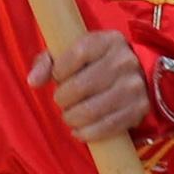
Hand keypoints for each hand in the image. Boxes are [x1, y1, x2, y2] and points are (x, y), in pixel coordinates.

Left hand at [35, 26, 148, 140]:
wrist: (129, 77)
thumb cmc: (91, 65)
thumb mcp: (70, 55)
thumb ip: (47, 63)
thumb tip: (33, 81)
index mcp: (109, 40)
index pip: (79, 52)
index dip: (60, 69)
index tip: (57, 76)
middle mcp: (126, 60)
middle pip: (82, 85)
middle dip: (63, 98)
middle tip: (61, 101)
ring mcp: (135, 86)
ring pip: (92, 110)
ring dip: (73, 117)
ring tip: (70, 116)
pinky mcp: (140, 109)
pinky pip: (108, 127)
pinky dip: (87, 133)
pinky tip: (79, 131)